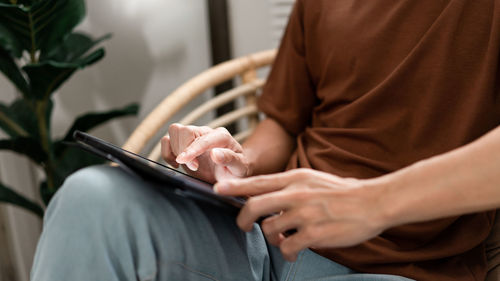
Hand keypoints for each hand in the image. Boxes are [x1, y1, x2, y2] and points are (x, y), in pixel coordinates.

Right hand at [161, 124, 249, 182]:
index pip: (203, 138)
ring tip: (185, 165)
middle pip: (185, 130)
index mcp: (222, 136)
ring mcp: (195, 136)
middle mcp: (207, 132)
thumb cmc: (236, 170)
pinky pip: (167, 140)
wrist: (231, 173)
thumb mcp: (240, 168)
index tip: (186, 162)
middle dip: (183, 150)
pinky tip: (177, 163)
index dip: (192, 149)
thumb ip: (230, 159)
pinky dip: (167, 152)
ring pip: (175, 131)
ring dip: (174, 150)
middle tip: (193, 168)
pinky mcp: (184, 143)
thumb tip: (215, 154)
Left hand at [214, 168, 387, 260]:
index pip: (258, 182)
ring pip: (270, 230)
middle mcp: (296, 194)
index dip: (234, 187)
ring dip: (273, 238)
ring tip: (284, 238)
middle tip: (243, 227)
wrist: (372, 202)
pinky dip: (287, 252)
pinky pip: (287, 247)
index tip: (217, 190)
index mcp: (295, 179)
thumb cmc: (343, 192)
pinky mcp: (314, 234)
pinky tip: (295, 250)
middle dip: (243, 220)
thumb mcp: (313, 179)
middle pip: (254, 206)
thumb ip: (290, 186)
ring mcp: (304, 214)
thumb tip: (268, 197)